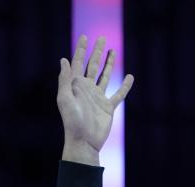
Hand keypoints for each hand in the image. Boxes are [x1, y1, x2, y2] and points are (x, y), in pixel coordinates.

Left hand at [57, 35, 133, 165]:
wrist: (84, 141)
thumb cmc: (72, 122)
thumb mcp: (64, 98)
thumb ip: (65, 79)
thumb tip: (64, 59)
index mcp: (75, 86)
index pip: (79, 63)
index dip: (81, 50)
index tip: (84, 37)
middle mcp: (87, 90)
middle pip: (93, 66)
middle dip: (96, 52)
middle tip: (100, 38)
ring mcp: (98, 98)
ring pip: (105, 76)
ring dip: (109, 64)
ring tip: (112, 51)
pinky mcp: (108, 107)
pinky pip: (118, 94)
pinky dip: (125, 85)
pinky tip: (130, 76)